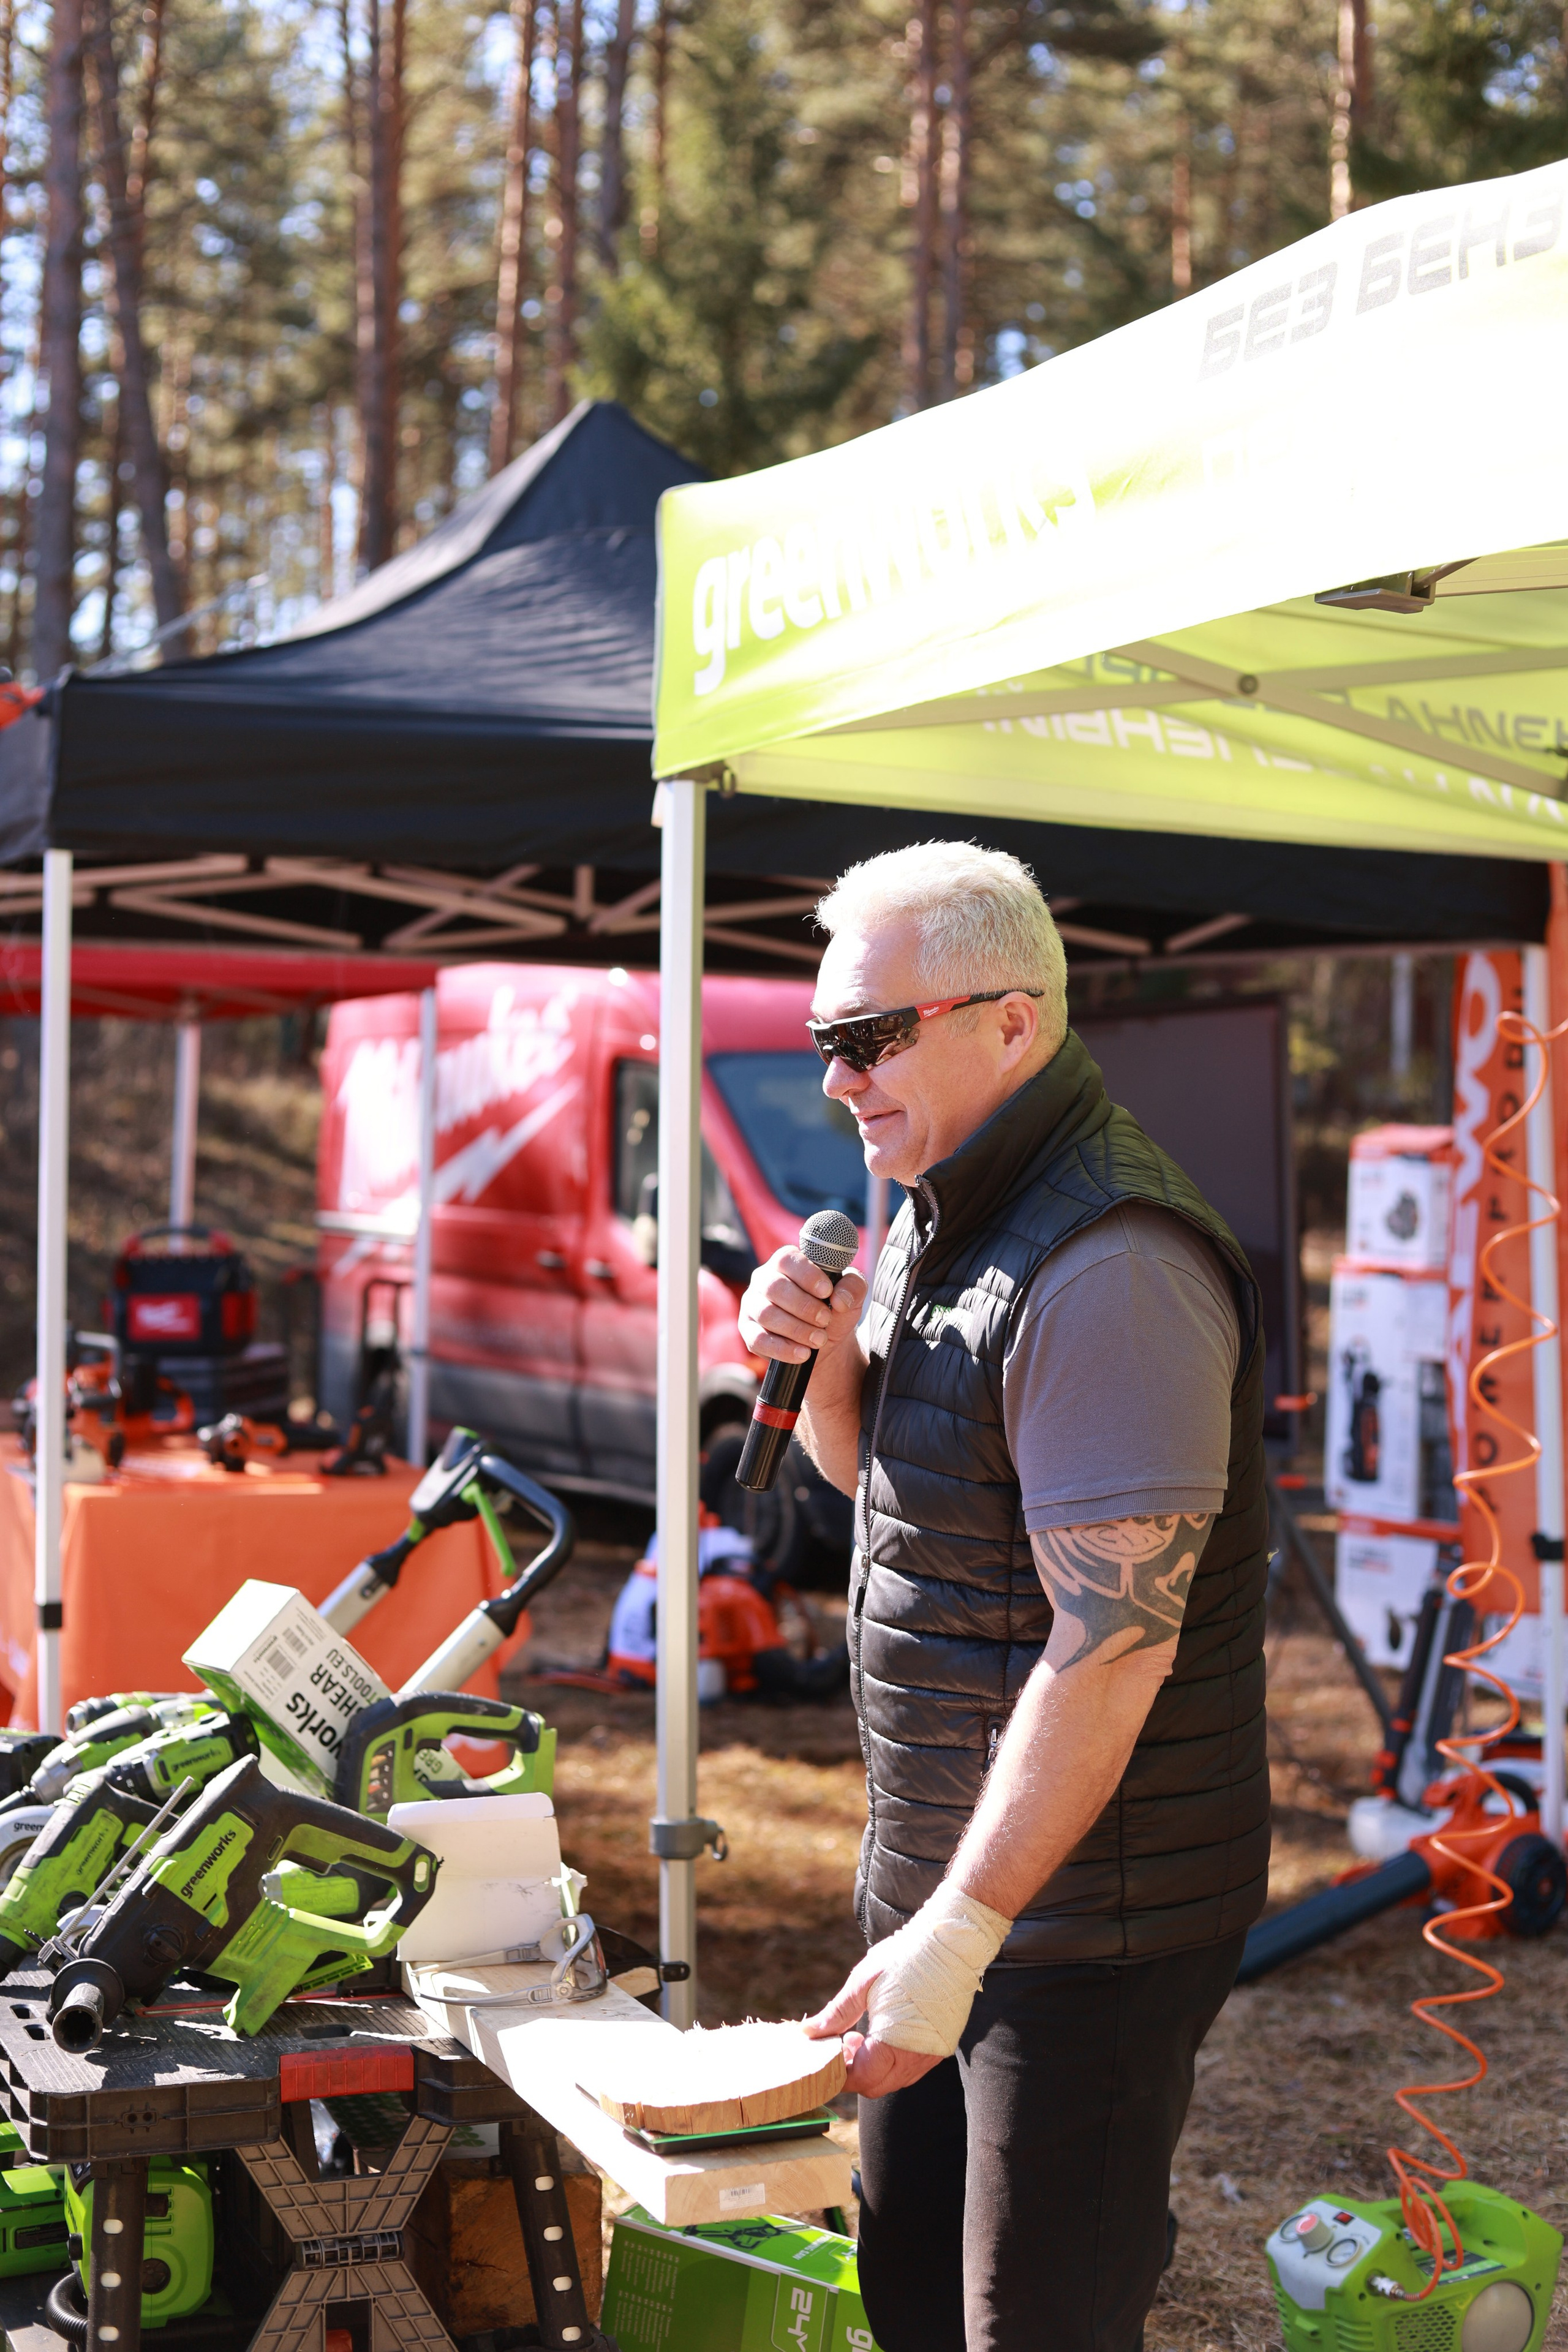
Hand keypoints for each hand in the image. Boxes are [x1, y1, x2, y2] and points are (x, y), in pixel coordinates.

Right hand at [739, 1245, 866, 1367]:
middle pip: (775, 1287)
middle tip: (825, 1320)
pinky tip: (803, 1353)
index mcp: (786, 1263)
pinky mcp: (748, 1331)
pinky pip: (758, 1339)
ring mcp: (753, 1305)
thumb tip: (839, 1298)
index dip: (807, 1275)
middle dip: (804, 1306)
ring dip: (797, 1329)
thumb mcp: (851, 1296)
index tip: (826, 1292)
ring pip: (767, 1314)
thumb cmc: (833, 1311)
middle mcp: (764, 1280)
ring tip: (819, 1339)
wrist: (824, 1343)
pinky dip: (783, 1348)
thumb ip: (853, 1287)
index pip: (787, 1259)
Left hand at [802, 1947, 942, 2100]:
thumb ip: (837, 2013)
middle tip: (843, 2042)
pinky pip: (911, 2069)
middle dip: (852, 2071)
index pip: (860, 2079)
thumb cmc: (905, 1959)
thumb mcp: (864, 1982)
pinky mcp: (941, 2048)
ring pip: (893, 2080)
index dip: (838, 2072)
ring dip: (872, 2068)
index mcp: (894, 2043)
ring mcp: (931, 2055)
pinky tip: (886, 2034)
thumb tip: (809, 2031)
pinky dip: (892, 2061)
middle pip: (875, 2086)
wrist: (952, 1945)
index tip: (827, 2053)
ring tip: (863, 2036)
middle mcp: (915, 2057)